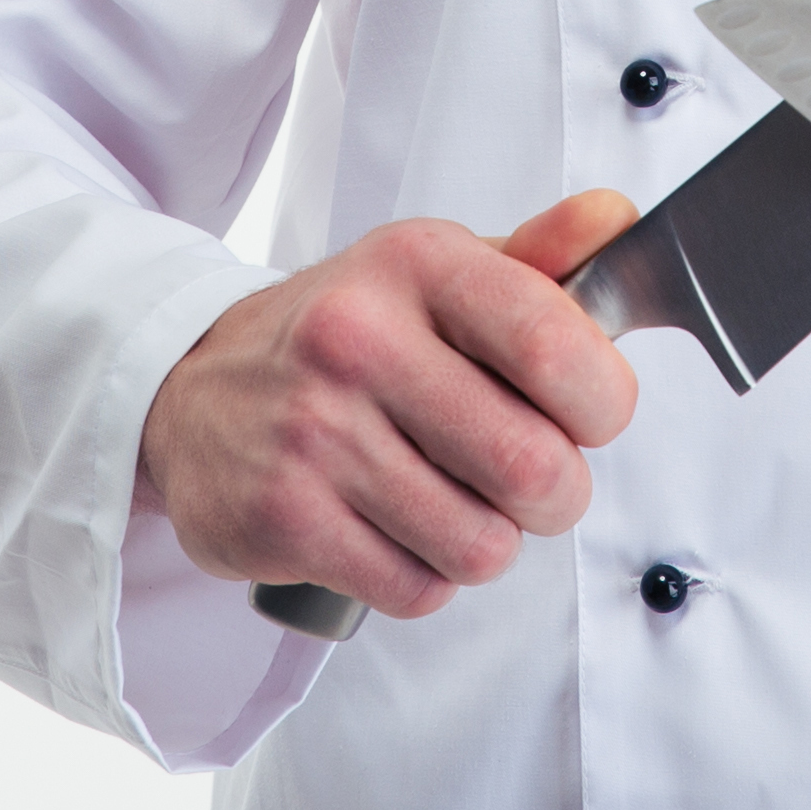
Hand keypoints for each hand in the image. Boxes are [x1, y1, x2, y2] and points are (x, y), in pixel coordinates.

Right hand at [137, 189, 642, 620]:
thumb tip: (617, 220)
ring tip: (453, 500)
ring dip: (487, 540)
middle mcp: (358, 339)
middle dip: (556, 493)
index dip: (603, 401)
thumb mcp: (434, 272)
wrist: (193, 389)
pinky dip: (426, 575)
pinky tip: (397, 529)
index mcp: (415, 264)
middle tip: (527, 477)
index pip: (556, 344)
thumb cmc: (343, 336)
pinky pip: (417, 589)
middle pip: (534, 467)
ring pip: (482, 545)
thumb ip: (538, 258)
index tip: (588, 412)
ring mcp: (315, 432)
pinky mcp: (284, 516)